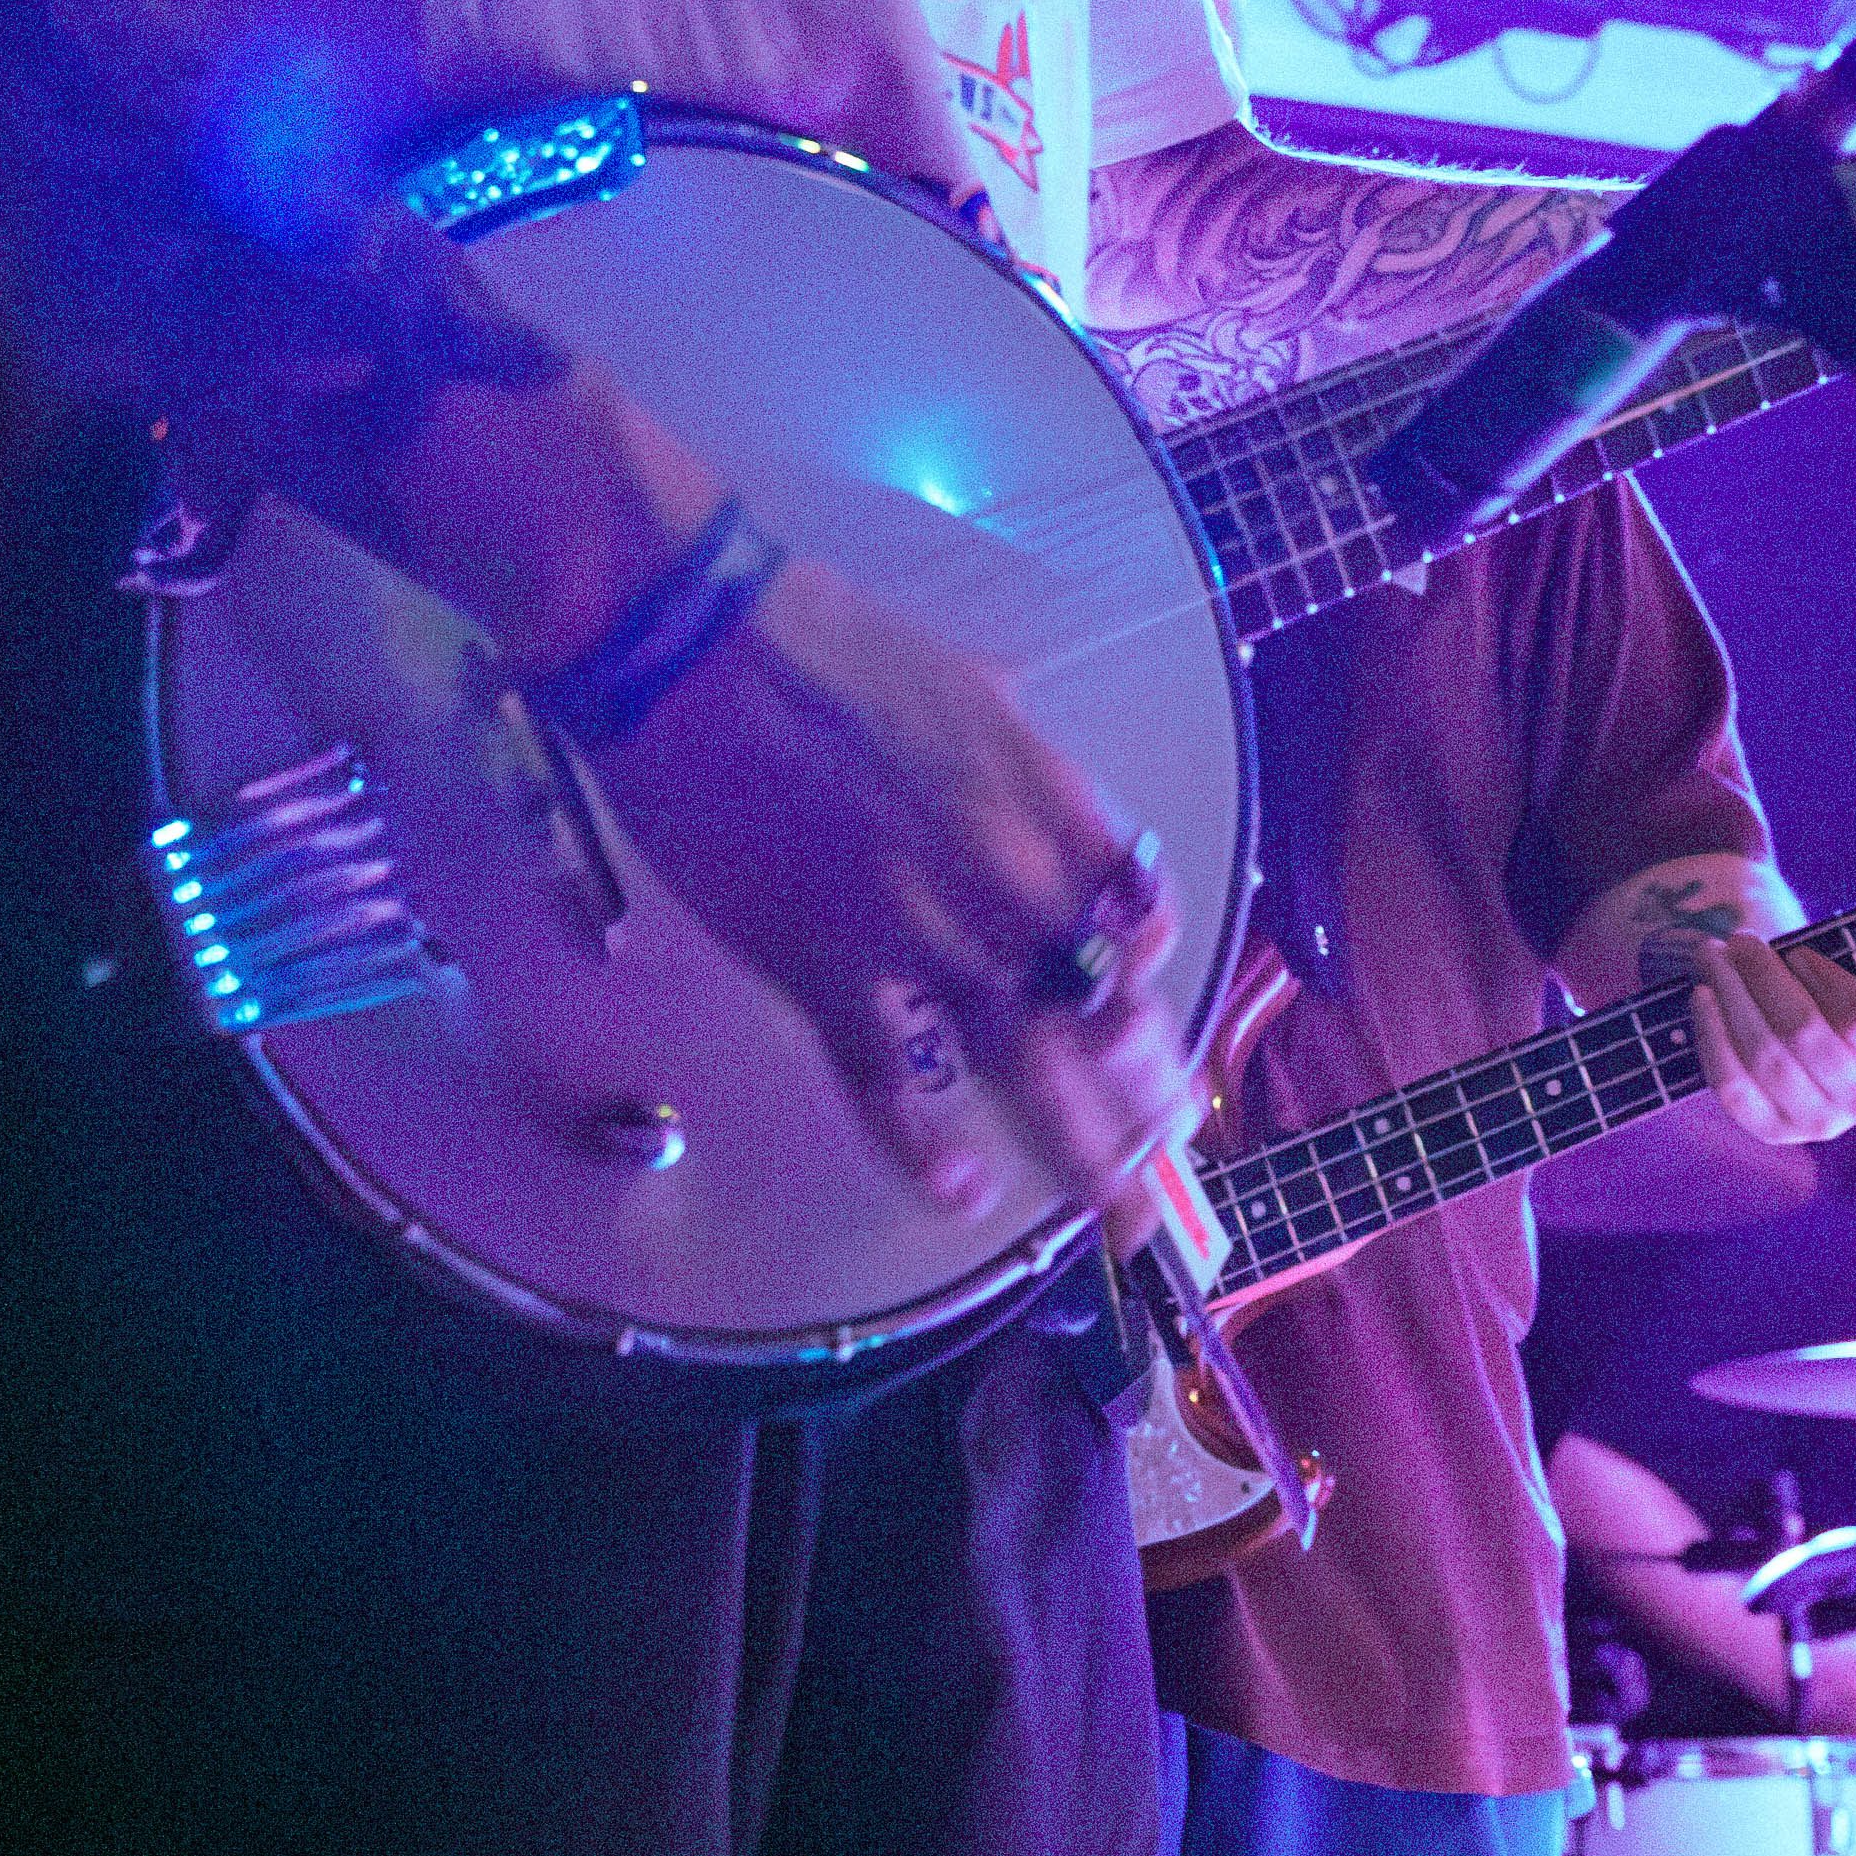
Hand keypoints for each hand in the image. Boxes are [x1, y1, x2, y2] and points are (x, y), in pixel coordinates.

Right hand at [608, 554, 1188, 1231]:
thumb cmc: (826, 648)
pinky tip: (960, 1193)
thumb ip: (1029, 791)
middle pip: (1106, 1018)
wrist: (692, 644)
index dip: (1158, 994)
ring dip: (1079, 1153)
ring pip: (1027, 1069)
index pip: (1147, 923)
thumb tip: (1056, 862)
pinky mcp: (825, 973)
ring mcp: (919, 934)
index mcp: (1051, 799)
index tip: (1154, 1039)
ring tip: (1114, 1210)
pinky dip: (928, 1151)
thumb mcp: (974, 699)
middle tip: (1163, 1174)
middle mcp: (1008, 879)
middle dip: (1144, 1107)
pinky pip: (892, 1086)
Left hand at [1689, 836, 1855, 1148]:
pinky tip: (1700, 998)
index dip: (1826, 979)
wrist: (1787, 1026)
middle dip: (1763, 979)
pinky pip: (1734, 1090)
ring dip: (1731, 999)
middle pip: (1805, 1034)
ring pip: (1766, 1059)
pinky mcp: (1772, 1130)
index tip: (1800, 949)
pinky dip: (1711, 1039)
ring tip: (1710, 956)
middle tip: (1736, 941)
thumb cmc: (1829, 975)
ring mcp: (1819, 1123)